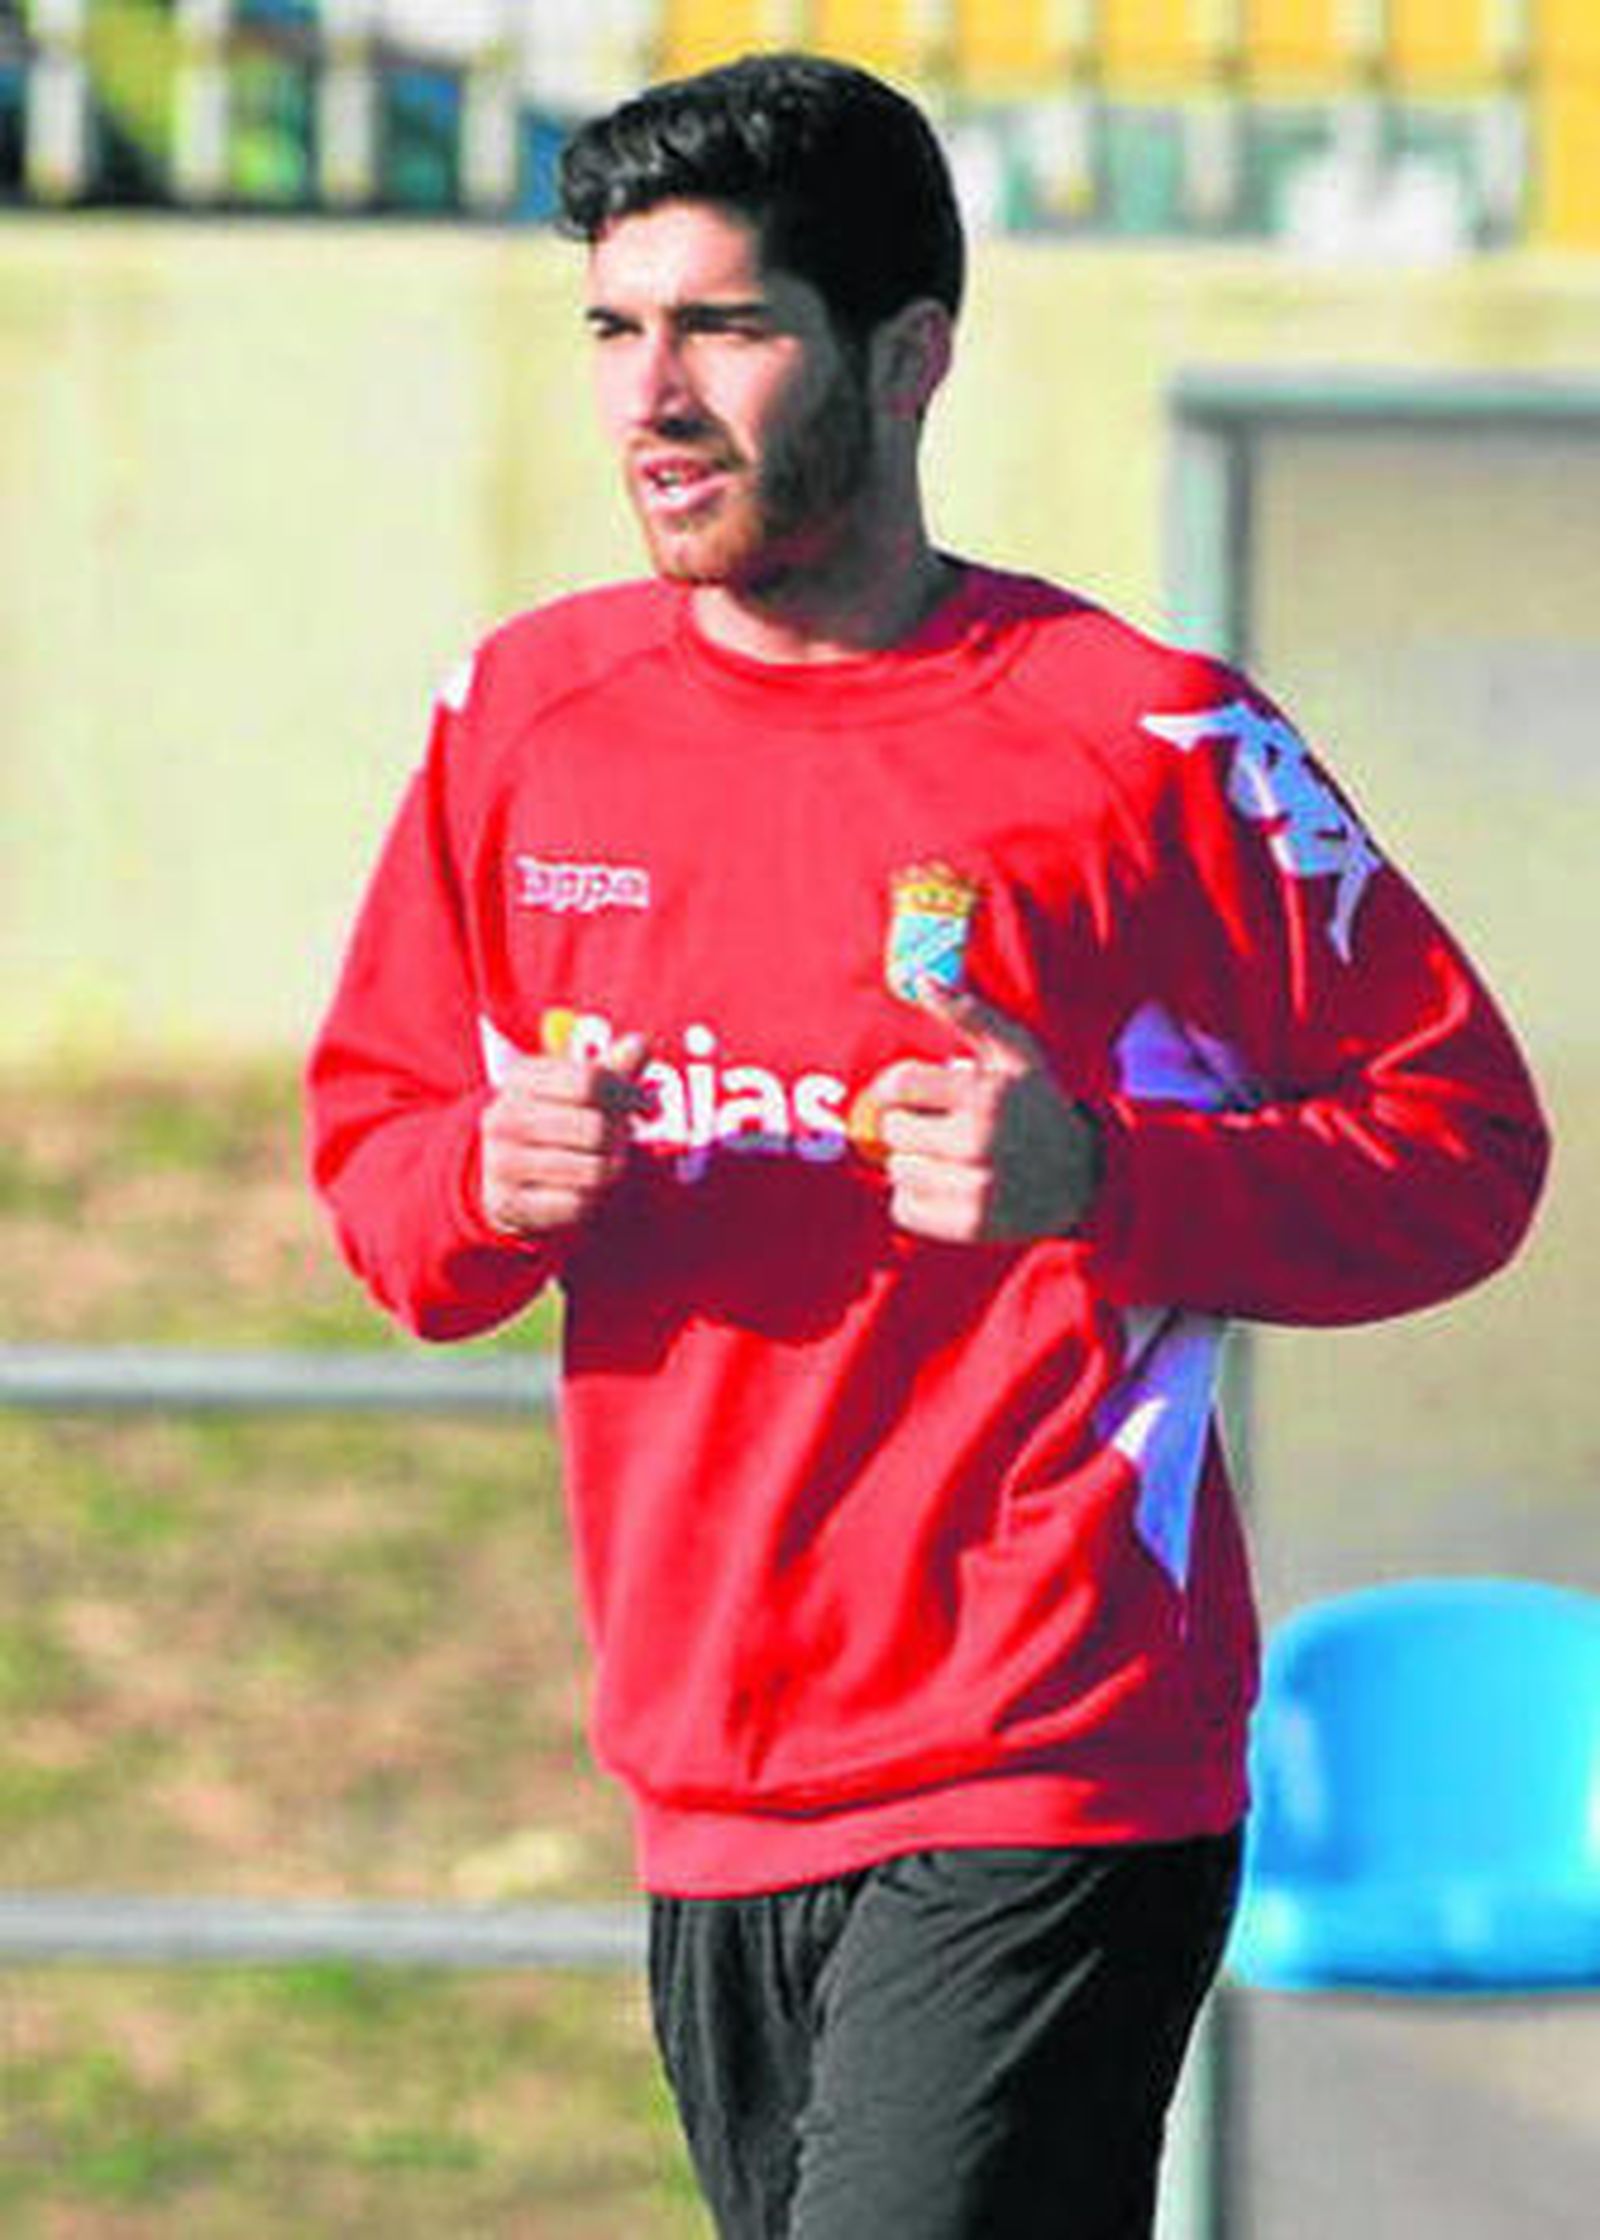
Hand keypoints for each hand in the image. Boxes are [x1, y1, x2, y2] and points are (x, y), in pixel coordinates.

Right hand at [480, 1033, 649, 1237]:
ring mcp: (502, 1161)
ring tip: (604, 1164)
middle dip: (620, 1138)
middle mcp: (504, 1116)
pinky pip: (577, 1204)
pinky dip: (591, 1199)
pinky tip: (583, 1189)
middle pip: (595, 1129)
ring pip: (593, 1170)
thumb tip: (641, 1044)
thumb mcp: (577, 1088)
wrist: (500, 1174)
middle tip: (621, 1141)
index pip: (591, 1081)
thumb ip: (612, 1068)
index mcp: (522, 1077)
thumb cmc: (553, 1121)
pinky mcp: (509, 1203)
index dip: (627, 1095)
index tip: (640, 1106)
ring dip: (611, 1170)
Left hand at [864, 985, 1100, 1243]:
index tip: (910, 1094)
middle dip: (909, 1127)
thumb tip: (922, 981)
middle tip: (939, 1128)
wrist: (1081, 1176)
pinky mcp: (970, 1224)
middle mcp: (979, 1141)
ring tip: (947, 1158)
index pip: (899, 1085)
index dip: (895, 1088)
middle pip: (893, 1131)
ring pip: (897, 1171)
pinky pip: (904, 1209)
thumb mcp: (1015, 1053)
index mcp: (985, 1094)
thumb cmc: (1038, 1105)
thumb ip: (969, 1014)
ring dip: (913, 1164)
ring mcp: (976, 1187)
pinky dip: (916, 1199)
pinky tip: (947, 1186)